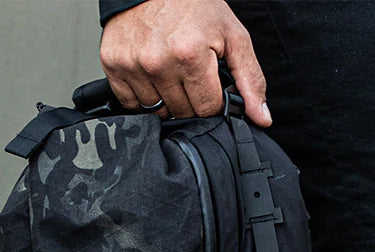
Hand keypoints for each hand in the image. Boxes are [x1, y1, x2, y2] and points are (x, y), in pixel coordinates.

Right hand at [100, 0, 271, 126]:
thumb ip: (250, 79)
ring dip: (167, 100)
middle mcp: (158, 62)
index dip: (212, 100)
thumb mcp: (232, 35)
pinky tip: (151, 75)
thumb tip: (261, 117)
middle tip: (190, 74)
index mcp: (190, 55)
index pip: (207, 109)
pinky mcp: (114, 66)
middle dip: (191, 99)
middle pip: (182, 113)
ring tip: (171, 72)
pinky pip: (132, 104)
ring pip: (158, 112)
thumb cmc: (193, 5)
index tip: (209, 83)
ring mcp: (133, 65)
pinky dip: (143, 96)